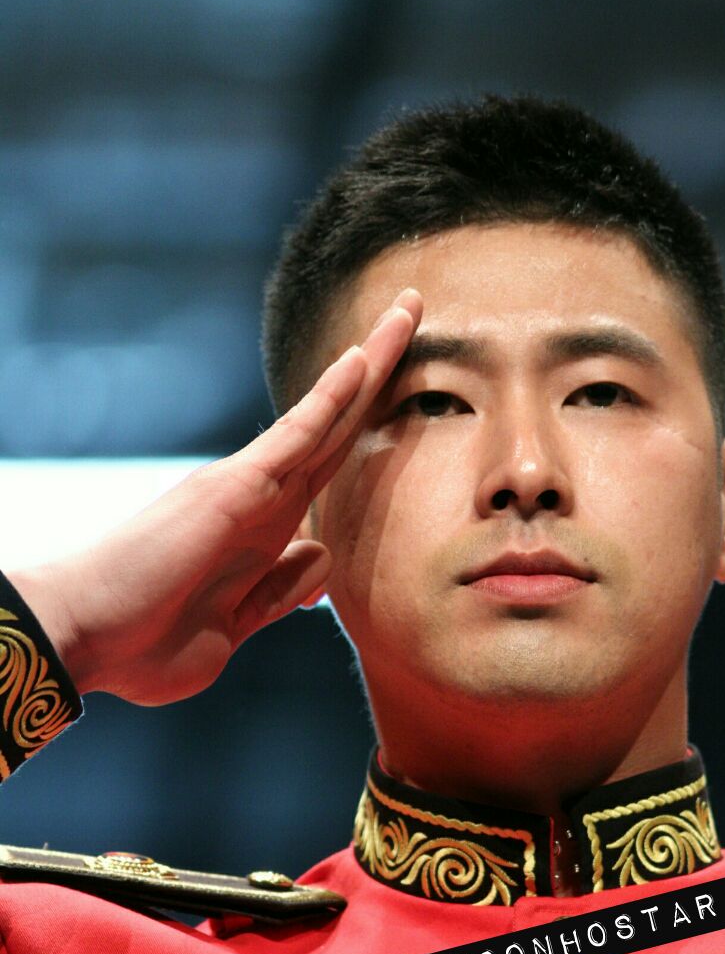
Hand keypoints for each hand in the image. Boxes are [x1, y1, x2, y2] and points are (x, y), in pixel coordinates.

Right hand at [8, 289, 422, 703]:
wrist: (84, 637)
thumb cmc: (146, 644)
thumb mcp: (232, 630)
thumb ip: (276, 594)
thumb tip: (319, 558)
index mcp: (266, 535)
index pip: (331, 469)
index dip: (367, 430)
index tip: (408, 406)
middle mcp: (263, 501)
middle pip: (337, 428)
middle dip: (379, 373)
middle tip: (412, 312)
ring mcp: (250, 489)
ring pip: (327, 417)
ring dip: (371, 365)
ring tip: (407, 309)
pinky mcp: (235, 487)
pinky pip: (295, 435)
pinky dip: (329, 398)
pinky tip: (361, 358)